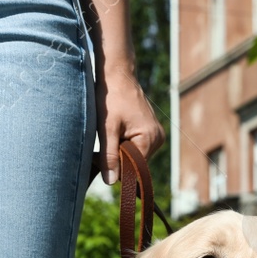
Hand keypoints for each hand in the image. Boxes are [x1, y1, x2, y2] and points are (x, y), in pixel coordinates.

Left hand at [96, 66, 163, 183]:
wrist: (118, 75)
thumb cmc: (110, 97)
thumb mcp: (106, 128)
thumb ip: (109, 155)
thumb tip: (111, 181)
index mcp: (150, 138)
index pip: (134, 169)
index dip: (115, 167)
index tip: (98, 157)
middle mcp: (158, 139)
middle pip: (135, 165)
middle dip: (117, 160)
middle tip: (100, 146)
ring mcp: (156, 136)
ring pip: (134, 158)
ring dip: (119, 152)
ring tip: (109, 135)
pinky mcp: (151, 133)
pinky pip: (136, 149)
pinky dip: (124, 146)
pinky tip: (116, 133)